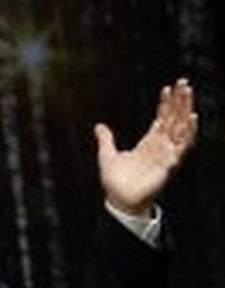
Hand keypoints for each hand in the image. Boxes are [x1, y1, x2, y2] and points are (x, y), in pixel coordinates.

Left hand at [95, 78, 197, 215]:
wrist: (119, 201)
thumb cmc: (116, 182)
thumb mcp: (107, 156)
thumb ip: (106, 140)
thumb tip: (99, 126)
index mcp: (148, 143)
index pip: (161, 118)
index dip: (165, 104)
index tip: (168, 88)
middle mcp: (160, 146)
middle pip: (174, 118)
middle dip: (179, 101)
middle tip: (183, 82)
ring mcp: (166, 153)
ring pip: (180, 127)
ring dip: (185, 109)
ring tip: (188, 93)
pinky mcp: (169, 163)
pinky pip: (182, 145)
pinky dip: (188, 131)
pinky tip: (192, 117)